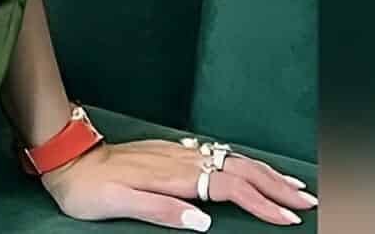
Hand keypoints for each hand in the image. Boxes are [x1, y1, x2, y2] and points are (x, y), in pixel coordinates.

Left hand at [38, 138, 317, 228]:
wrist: (64, 156)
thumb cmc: (87, 189)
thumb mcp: (117, 205)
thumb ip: (160, 211)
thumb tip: (203, 222)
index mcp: (172, 175)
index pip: (229, 188)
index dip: (261, 203)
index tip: (289, 218)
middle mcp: (179, 159)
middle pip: (238, 169)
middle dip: (276, 185)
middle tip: (310, 200)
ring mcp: (176, 153)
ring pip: (231, 159)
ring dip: (265, 172)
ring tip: (293, 185)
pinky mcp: (170, 152)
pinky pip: (217, 156)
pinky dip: (243, 164)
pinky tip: (251, 170)